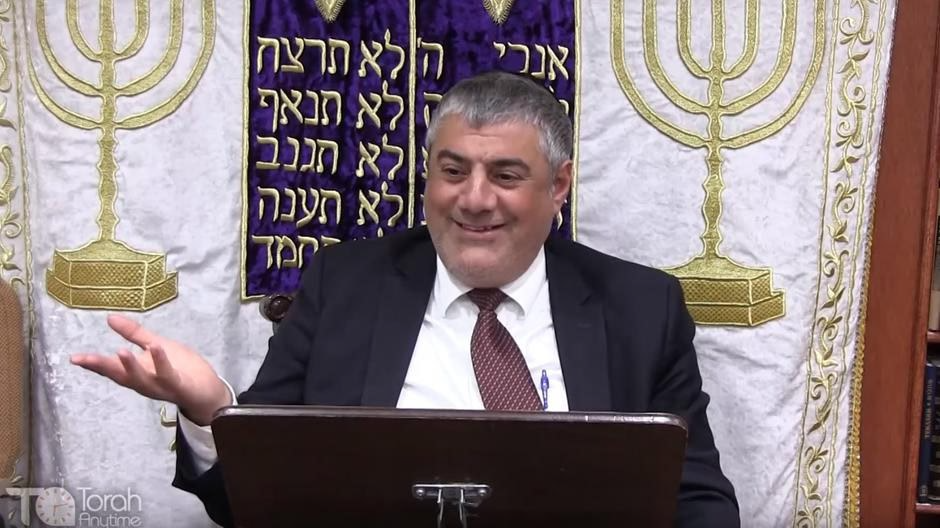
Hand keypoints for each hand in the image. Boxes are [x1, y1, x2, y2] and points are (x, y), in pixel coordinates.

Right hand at [71, 314, 231, 425]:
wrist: (207, 389)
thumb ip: (134, 334)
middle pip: (121, 376)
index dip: (93, 364)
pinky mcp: (179, 384)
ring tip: (119, 351)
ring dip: (130, 367)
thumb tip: (109, 318)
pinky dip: (161, 362)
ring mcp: (161, 385)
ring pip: (142, 379)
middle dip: (103, 367)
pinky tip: (155, 347)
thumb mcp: (156, 345)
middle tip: (84, 359)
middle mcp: (145, 382)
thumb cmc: (181, 367)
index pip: (112, 369)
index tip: (74, 358)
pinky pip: (168, 374)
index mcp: (137, 373)